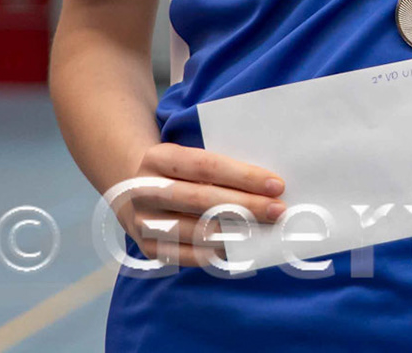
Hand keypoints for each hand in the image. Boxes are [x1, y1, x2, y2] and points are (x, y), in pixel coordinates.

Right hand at [112, 141, 285, 268]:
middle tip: (278, 210)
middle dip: (245, 205)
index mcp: (159, 157)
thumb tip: (267, 186)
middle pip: (202, 199)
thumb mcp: (188, 159)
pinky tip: (239, 248)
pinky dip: (214, 253)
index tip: (276, 185)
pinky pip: (186, 255)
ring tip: (264, 230)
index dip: (243, 176)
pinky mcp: (147, 247)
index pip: (206, 165)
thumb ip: (220, 168)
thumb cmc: (179, 173)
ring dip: (234, 232)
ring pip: (194, 229)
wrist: (134, 193)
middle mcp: (144, 189)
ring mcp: (143, 221)